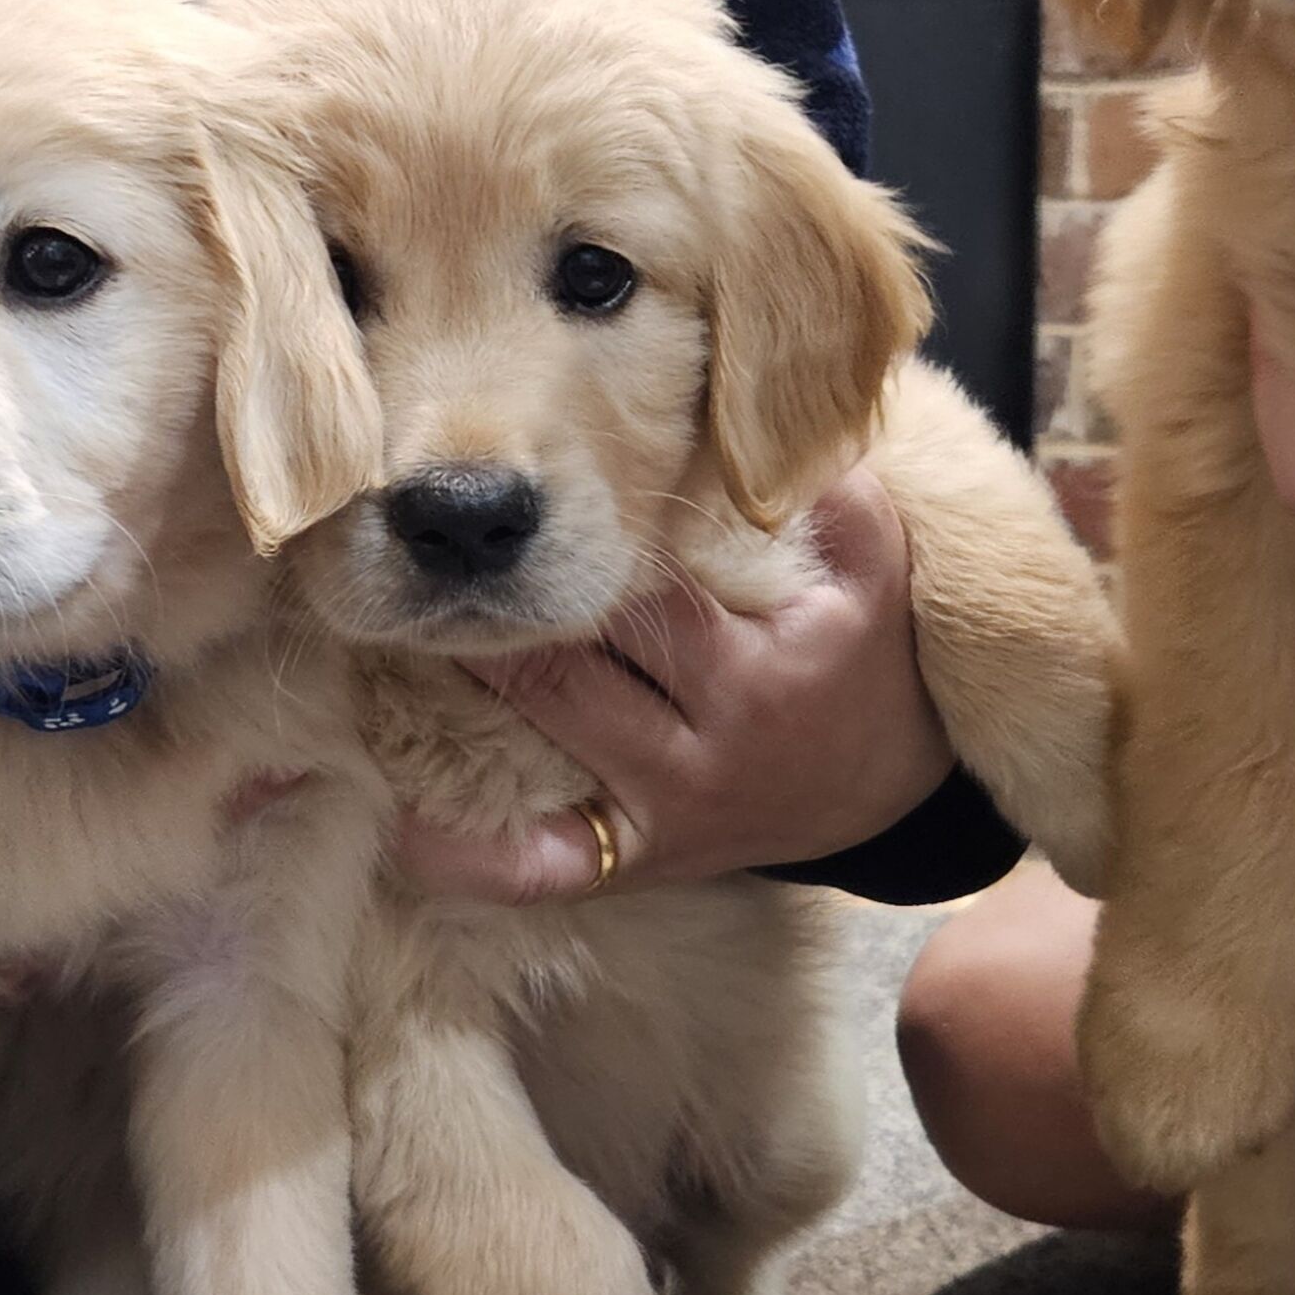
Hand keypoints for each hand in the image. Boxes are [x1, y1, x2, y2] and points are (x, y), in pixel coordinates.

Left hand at [392, 470, 957, 902]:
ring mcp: (667, 810)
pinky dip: (471, 858)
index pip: (658, 597)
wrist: (894, 792)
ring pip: (555, 735)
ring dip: (478, 681)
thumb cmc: (867, 659)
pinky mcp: (639, 861)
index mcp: (765, 668)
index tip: (533, 499)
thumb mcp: (877, 574)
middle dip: (515, 609)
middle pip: (589, 662)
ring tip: (411, 624)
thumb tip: (774, 424)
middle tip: (441, 554)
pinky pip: (544, 870)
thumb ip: (839, 495)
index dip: (592, 543)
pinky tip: (400, 825)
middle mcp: (711, 745)